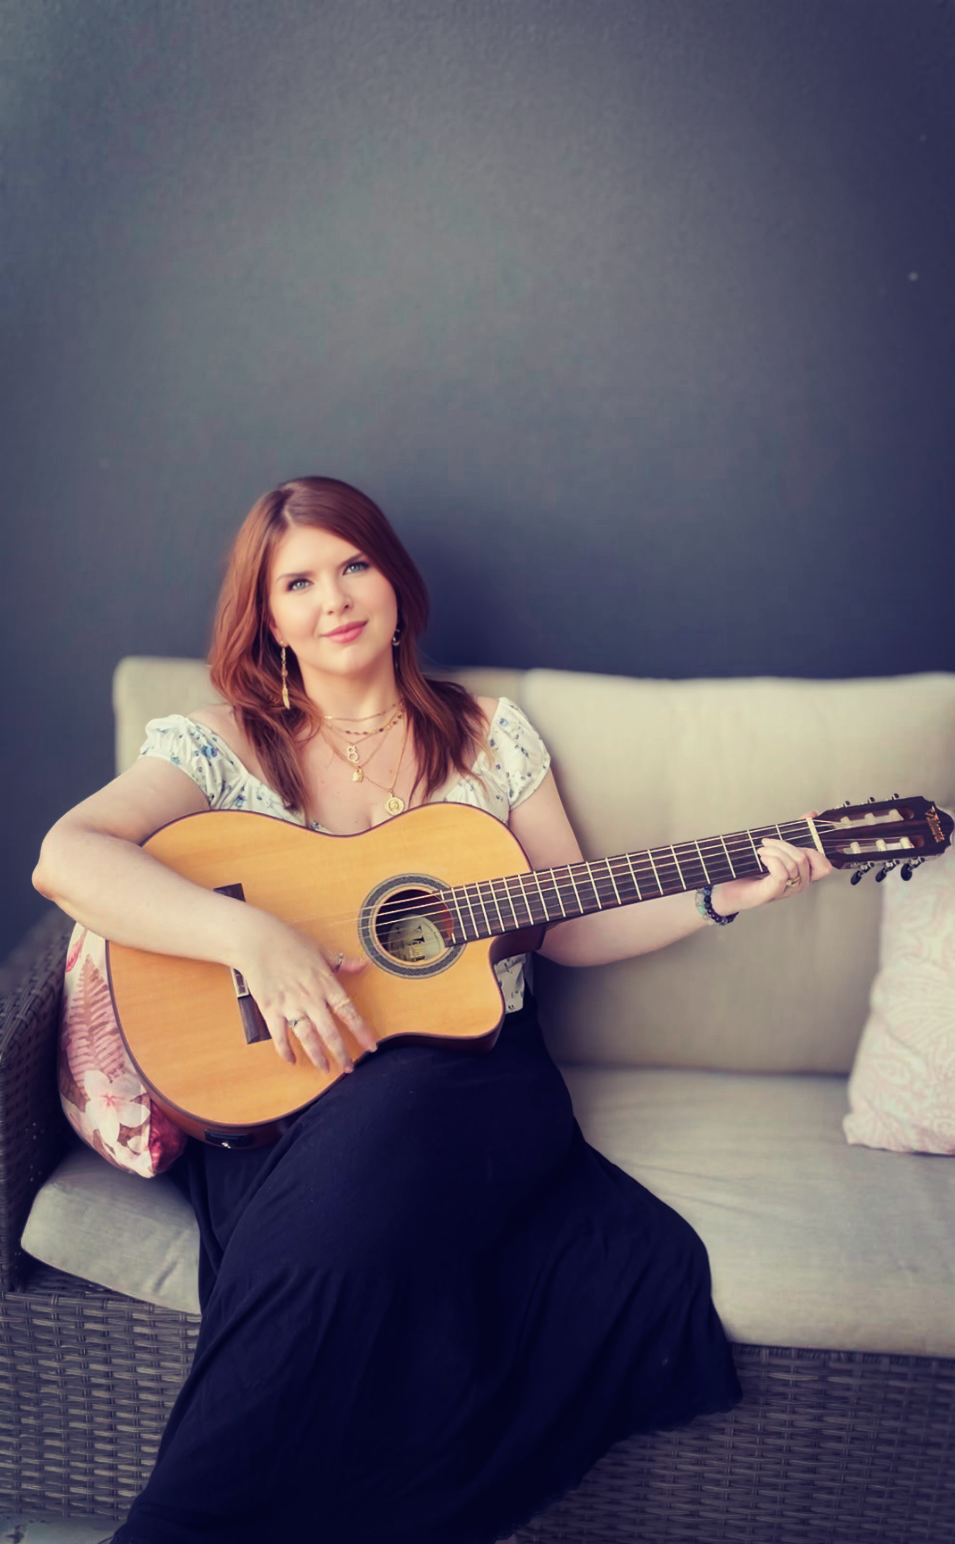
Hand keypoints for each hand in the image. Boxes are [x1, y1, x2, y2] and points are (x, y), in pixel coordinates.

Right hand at [232, 910, 375, 1071]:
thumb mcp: (321, 950)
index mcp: (325, 983)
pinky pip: (280, 1036)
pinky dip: (285, 1050)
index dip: (362, 1031)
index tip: (371, 1046)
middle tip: (349, 1067)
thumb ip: (343, 962)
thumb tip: (363, 964)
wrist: (257, 940)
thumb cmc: (289, 942)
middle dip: (341, 1052)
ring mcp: (290, 1005)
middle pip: (330, 1032)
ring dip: (317, 1056)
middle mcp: (310, 997)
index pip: (349, 1012)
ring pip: (307, 1038)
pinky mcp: (271, 1010)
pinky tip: (292, 1060)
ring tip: (325, 1069)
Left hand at [710, 813, 832, 916]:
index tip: (798, 834)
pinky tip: (762, 858)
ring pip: (794, 863)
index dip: (815, 848)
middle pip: (805, 858)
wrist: (728, 889)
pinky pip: (782, 873)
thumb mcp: (775, 848)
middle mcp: (799, 884)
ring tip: (761, 851)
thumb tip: (811, 815)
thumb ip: (795, 833)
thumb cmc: (750, 869)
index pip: (824, 866)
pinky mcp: (773, 892)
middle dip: (784, 844)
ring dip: (775, 850)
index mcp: (802, 874)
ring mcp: (787, 890)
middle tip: (766, 843)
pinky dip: (772, 860)